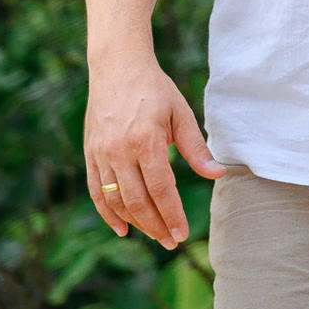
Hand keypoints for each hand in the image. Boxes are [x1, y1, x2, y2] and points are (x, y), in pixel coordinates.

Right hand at [84, 54, 227, 248]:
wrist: (117, 66)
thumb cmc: (155, 88)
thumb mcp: (180, 113)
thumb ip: (196, 148)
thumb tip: (217, 174)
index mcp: (146, 140)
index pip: (161, 189)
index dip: (172, 215)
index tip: (182, 234)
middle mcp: (119, 150)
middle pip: (138, 201)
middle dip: (156, 226)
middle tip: (170, 242)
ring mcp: (101, 153)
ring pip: (116, 200)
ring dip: (135, 222)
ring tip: (154, 234)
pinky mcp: (90, 153)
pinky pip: (96, 191)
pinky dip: (107, 213)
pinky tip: (122, 228)